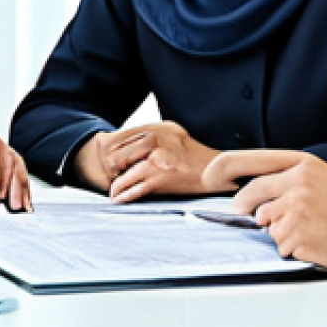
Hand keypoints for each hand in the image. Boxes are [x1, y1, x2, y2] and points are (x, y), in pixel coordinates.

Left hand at [73, 123, 219, 199]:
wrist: (217, 170)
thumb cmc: (195, 155)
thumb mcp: (173, 134)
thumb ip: (153, 136)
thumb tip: (130, 145)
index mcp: (158, 128)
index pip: (124, 135)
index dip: (113, 150)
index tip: (108, 160)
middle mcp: (156, 138)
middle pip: (120, 151)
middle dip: (111, 166)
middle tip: (108, 176)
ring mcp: (158, 157)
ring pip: (125, 169)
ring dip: (116, 183)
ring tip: (112, 191)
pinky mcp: (161, 176)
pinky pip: (136, 186)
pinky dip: (125, 194)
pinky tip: (118, 198)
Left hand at [203, 150, 326, 270]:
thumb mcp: (322, 179)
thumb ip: (287, 180)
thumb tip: (252, 198)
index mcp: (303, 164)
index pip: (251, 161)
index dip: (222, 168)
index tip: (208, 176)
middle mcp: (298, 182)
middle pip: (252, 195)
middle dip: (247, 208)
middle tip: (248, 215)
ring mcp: (297, 208)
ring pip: (267, 224)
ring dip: (281, 232)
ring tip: (311, 229)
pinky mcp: (299, 233)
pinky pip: (281, 244)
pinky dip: (293, 248)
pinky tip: (316, 242)